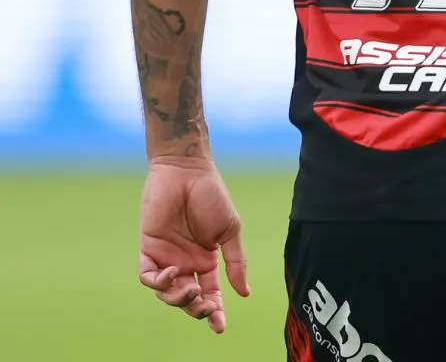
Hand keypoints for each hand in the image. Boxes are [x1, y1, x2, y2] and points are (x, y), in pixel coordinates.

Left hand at [137, 156, 249, 333]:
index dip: (215, 312)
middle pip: (188, 299)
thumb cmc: (212, 197)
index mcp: (207, 261)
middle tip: (206, 309)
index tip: (220, 327)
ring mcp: (166, 257)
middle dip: (196, 310)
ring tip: (189, 290)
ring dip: (178, 299)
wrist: (187, 173)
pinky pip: (147, 276)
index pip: (210, 294)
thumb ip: (236, 262)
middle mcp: (186, 263)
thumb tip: (244, 293)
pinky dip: (159, 281)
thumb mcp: (230, 231)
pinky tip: (173, 272)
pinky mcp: (148, 249)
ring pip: (166, 293)